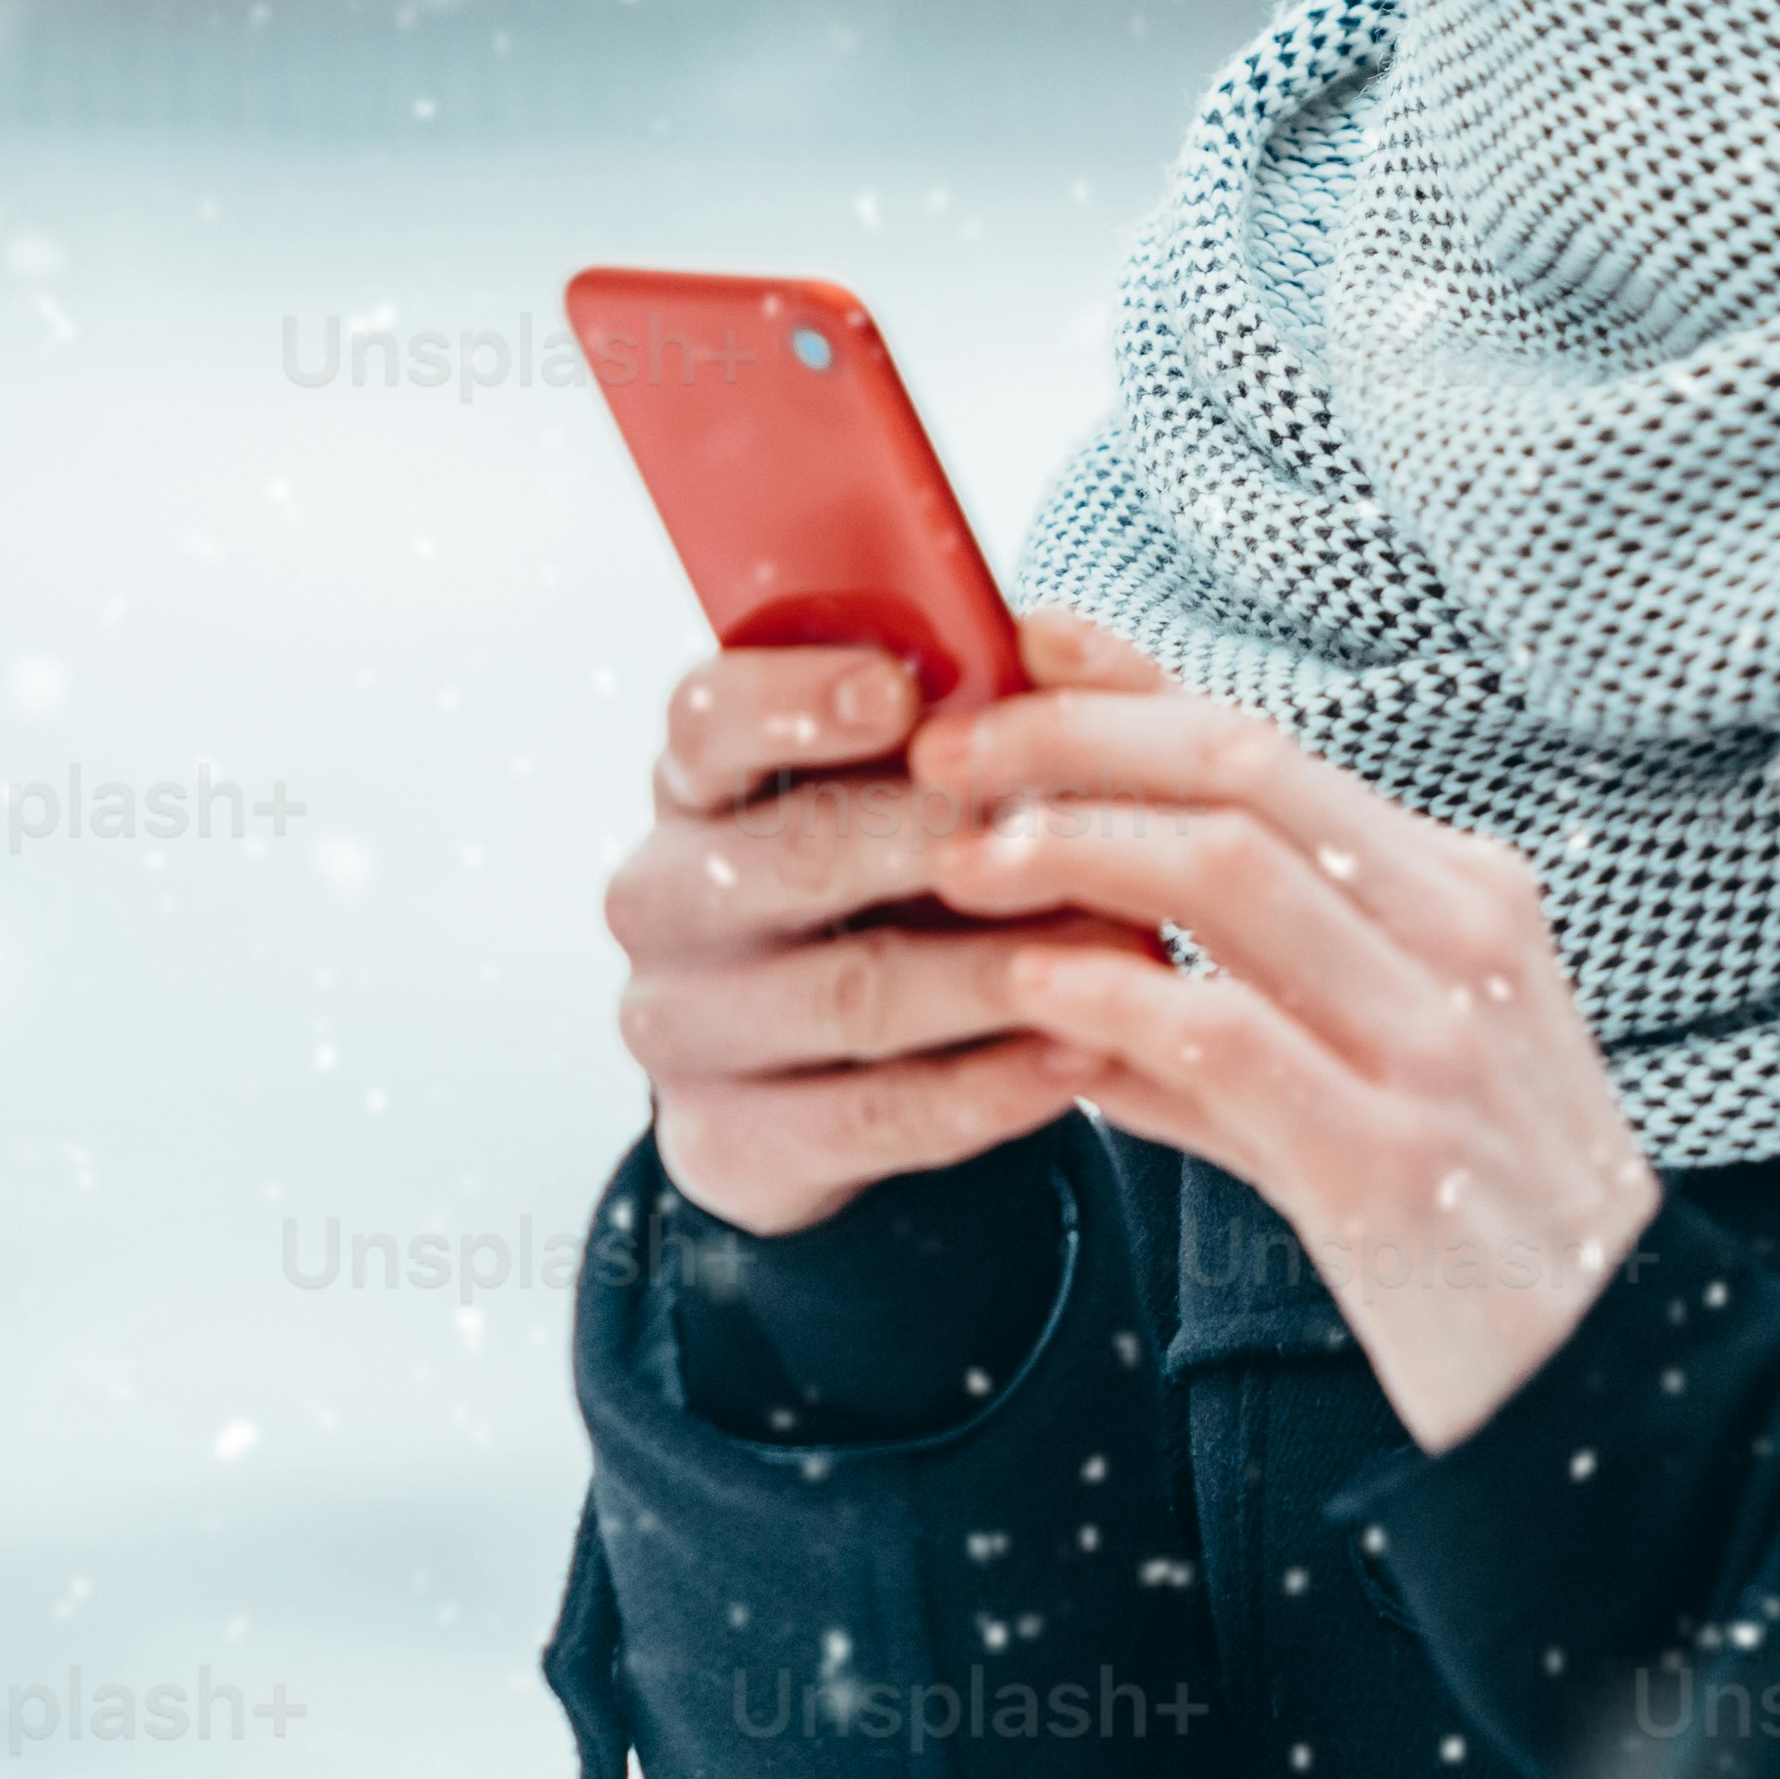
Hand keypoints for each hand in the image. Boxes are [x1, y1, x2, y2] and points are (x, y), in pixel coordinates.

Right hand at [605, 628, 1148, 1241]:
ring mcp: (684, 1026)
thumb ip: (960, 716)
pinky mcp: (729, 1139)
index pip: (704, 717)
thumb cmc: (870, 888)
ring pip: (849, 991)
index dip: (795, 699)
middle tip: (1054, 825)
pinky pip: (871, 1114)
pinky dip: (984, 1087)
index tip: (900, 693)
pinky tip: (1071, 1054)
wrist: (804, 1080)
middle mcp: (664, 897)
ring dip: (993, 970)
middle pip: (789, 855)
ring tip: (1114, 948)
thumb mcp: (890, 795)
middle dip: (935, 840)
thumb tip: (1045, 639)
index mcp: (695, 784)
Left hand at [900, 623, 1663, 1454]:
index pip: (1272, 743)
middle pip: (1247, 770)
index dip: (1131, 684)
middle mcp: (1460, 937)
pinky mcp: (1392, 1160)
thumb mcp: (1375, 1070)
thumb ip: (1231, 1008)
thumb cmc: (1475, 1214)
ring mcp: (1434, 1044)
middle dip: (1078, 740)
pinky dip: (1114, 995)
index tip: (1016, 645)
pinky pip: (1230, 1039)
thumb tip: (1071, 962)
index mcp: (1460, 892)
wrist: (1606, 1372)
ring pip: (1233, 873)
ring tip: (963, 861)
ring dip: (1075, 845)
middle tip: (949, 756)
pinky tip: (1030, 985)